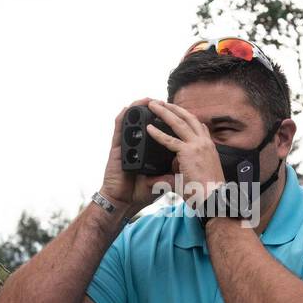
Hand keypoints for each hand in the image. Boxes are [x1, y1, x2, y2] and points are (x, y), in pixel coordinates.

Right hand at [99, 98, 174, 216]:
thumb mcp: (162, 183)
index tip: (178, 115)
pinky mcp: (117, 148)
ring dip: (140, 108)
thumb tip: (184, 169)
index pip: (161, 133)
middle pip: (148, 122)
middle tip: (165, 102)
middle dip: (158, 111)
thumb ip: (173, 175)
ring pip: (133, 121)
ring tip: (150, 100)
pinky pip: (119, 129)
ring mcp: (128, 145)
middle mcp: (139, 145)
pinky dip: (123, 117)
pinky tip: (129, 108)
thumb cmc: (140, 192)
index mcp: (150, 152)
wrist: (123, 202)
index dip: (168, 123)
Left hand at [146, 99, 224, 191]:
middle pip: (189, 118)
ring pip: (179, 122)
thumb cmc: (206, 191)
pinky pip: (169, 140)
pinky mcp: (188, 152)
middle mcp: (205, 143)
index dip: (188, 118)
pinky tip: (148, 128)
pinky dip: (157, 133)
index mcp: (209, 147)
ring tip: (154, 105)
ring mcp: (197, 145)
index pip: (199, 127)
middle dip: (175, 108)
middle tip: (163, 102)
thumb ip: (185, 167)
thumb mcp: (198, 174)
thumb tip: (172, 168)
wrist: (213, 198)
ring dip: (165, 112)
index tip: (180, 113)